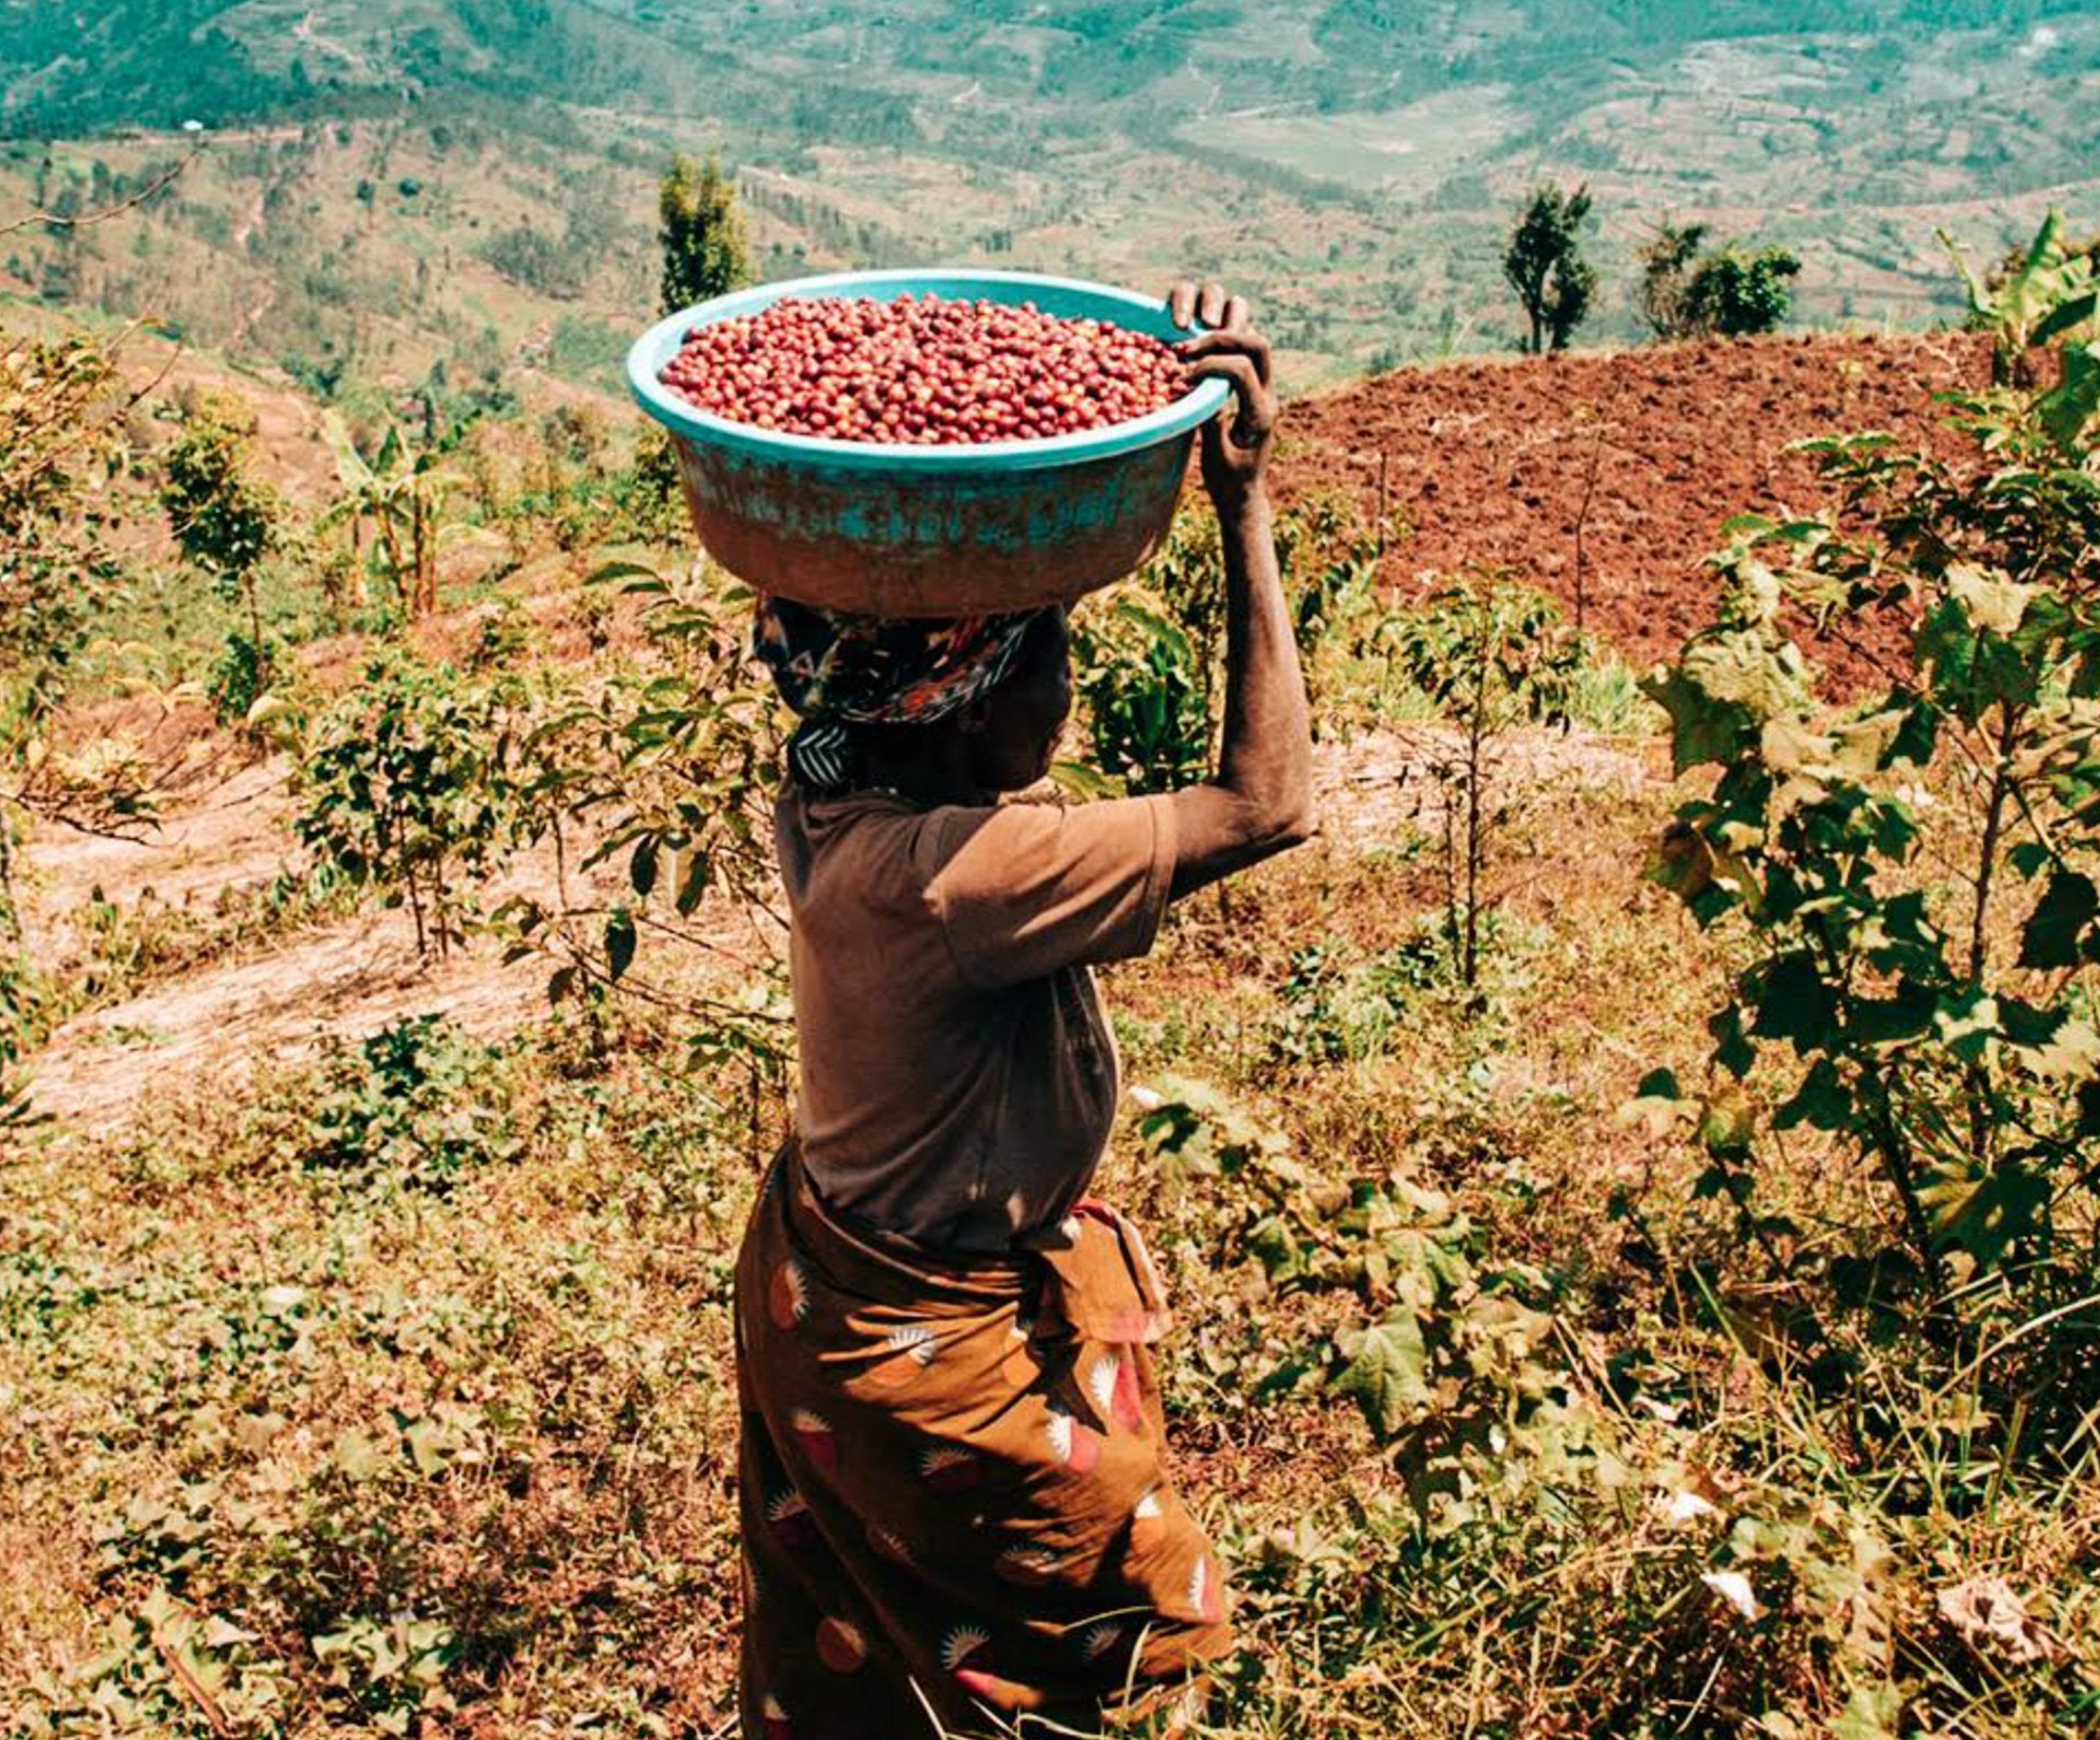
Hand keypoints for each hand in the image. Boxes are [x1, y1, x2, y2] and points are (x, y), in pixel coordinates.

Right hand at [1168, 279, 1275, 511]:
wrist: (1244, 494)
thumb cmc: (1227, 483)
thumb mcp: (1216, 460)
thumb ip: (1212, 428)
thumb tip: (1202, 396)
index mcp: (1260, 414)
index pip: (1241, 369)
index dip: (1209, 366)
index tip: (1182, 380)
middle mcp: (1268, 396)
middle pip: (1257, 344)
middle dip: (1221, 337)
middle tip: (1187, 348)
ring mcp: (1264, 390)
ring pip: (1255, 343)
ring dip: (1224, 337)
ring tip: (1192, 348)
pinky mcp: (1254, 389)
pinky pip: (1246, 354)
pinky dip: (1223, 348)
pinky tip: (1198, 357)